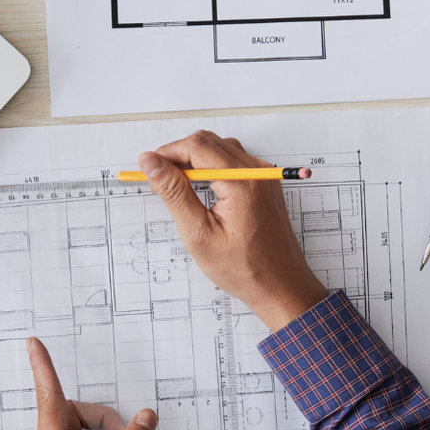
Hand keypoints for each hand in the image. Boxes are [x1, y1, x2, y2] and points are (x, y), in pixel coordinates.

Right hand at [138, 131, 328, 331]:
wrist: (281, 286)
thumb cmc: (243, 268)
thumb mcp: (199, 233)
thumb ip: (173, 193)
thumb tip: (151, 162)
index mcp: (242, 182)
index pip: (197, 146)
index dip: (167, 153)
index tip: (149, 169)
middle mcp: (257, 172)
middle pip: (208, 142)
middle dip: (179, 156)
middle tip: (160, 182)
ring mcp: (264, 176)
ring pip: (220, 149)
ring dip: (195, 161)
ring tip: (178, 189)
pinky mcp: (264, 184)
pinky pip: (233, 162)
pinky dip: (211, 169)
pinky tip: (200, 191)